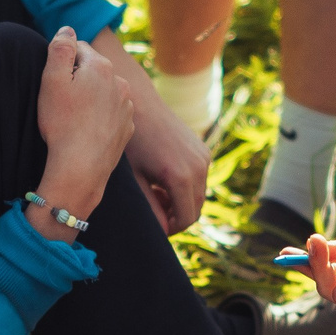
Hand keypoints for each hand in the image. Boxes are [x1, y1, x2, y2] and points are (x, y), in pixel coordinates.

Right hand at [34, 26, 136, 232]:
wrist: (81, 168)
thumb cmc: (62, 124)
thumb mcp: (51, 81)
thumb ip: (60, 49)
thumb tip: (67, 29)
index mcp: (101, 66)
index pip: (79, 48)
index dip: (63, 62)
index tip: (54, 81)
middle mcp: (120, 82)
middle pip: (95, 69)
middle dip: (80, 78)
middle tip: (62, 101)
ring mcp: (127, 107)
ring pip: (105, 92)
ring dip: (92, 97)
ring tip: (75, 117)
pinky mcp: (128, 128)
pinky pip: (112, 113)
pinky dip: (101, 116)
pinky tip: (87, 129)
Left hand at [122, 91, 207, 232]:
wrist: (139, 104)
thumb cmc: (131, 142)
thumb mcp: (135, 179)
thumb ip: (149, 207)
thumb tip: (160, 230)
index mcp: (181, 177)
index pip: (186, 219)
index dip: (171, 229)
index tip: (155, 227)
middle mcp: (199, 167)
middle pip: (196, 209)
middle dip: (177, 216)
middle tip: (155, 211)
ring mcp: (204, 157)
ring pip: (199, 195)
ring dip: (181, 201)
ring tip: (156, 193)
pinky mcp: (204, 150)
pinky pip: (200, 179)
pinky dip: (186, 186)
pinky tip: (163, 179)